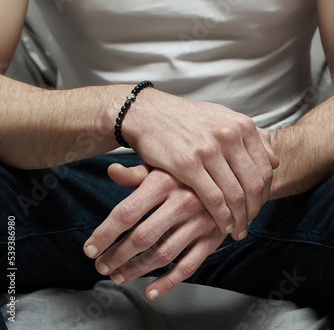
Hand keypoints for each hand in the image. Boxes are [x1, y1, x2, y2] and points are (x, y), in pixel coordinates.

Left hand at [84, 164, 224, 300]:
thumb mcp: (163, 167)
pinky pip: (188, 266)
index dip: (105, 233)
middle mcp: (183, 201)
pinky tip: (150, 290)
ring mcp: (200, 222)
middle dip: (117, 256)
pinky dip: (167, 282)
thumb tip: (111, 170)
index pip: (127, 212)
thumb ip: (136, 174)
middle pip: (142, 237)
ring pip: (162, 254)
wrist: (229, 176)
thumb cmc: (187, 173)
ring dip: (136, 270)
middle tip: (101, 266)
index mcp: (165, 181)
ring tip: (118, 276)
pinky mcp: (212, 239)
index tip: (90, 249)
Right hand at [123, 89, 278, 239]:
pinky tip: (221, 225)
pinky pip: (213, 199)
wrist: (149, 113)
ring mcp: (208, 149)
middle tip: (249, 224)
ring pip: (235, 195)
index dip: (265, 193)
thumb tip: (275, 160)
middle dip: (254, 211)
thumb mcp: (222, 118)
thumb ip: (250, 137)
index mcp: (241, 125)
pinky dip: (221, 217)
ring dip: (240, 219)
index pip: (265, 168)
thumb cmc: (185, 118)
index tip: (258, 206)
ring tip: (237, 230)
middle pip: (254, 184)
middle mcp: (228, 135)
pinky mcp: (187, 164)